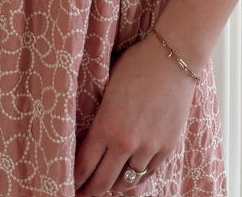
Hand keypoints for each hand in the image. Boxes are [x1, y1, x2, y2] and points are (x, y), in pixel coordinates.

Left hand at [73, 35, 197, 195]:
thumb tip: (87, 132)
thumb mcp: (108, 87)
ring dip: (114, 184)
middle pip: (102, 183)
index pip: (84, 166)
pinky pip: (148, 174)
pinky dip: (137, 177)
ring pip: (127, 181)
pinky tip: (129, 174)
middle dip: (89, 191)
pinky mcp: (167, 147)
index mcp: (106, 125)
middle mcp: (126, 142)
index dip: (74, 180)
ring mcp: (149, 147)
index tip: (68, 185)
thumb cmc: (137, 64)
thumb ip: (100, 115)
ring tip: (106, 183)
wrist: (173, 57)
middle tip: (81, 194)